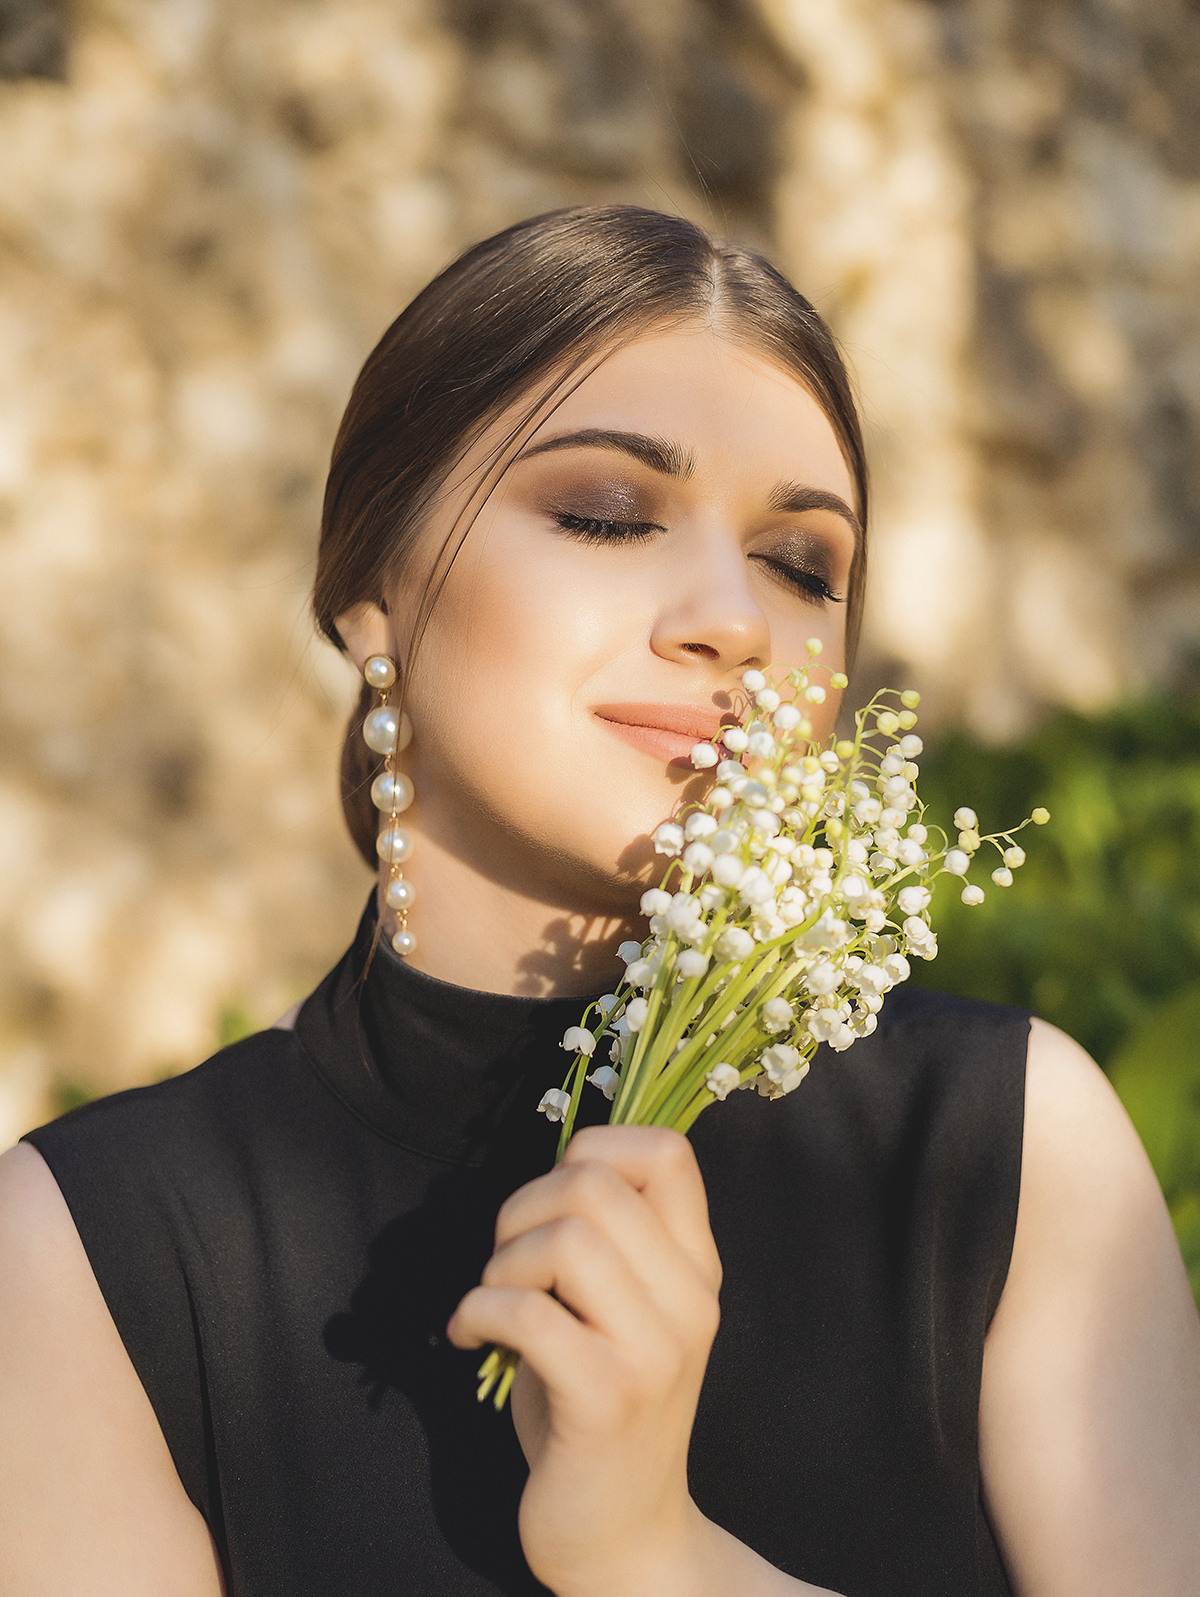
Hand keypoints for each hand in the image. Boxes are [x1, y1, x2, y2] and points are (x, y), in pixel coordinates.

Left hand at [447, 1124, 722, 1596]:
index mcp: (696, 1266)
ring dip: (501, 1264)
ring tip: (492, 1303)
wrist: (623, 1536)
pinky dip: (476, 1313)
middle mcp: (689, 1300)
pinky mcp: (607, 1400)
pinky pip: (526, 1314)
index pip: (668, 1151)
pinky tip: (469, 1340)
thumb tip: (551, 1169)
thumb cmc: (599, 1406)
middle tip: (504, 1262)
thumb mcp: (621, 1309)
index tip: (553, 1196)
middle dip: (522, 1206)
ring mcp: (655, 1351)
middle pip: (596, 1182)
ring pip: (565, 1240)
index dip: (595, 1146)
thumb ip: (606, 1239)